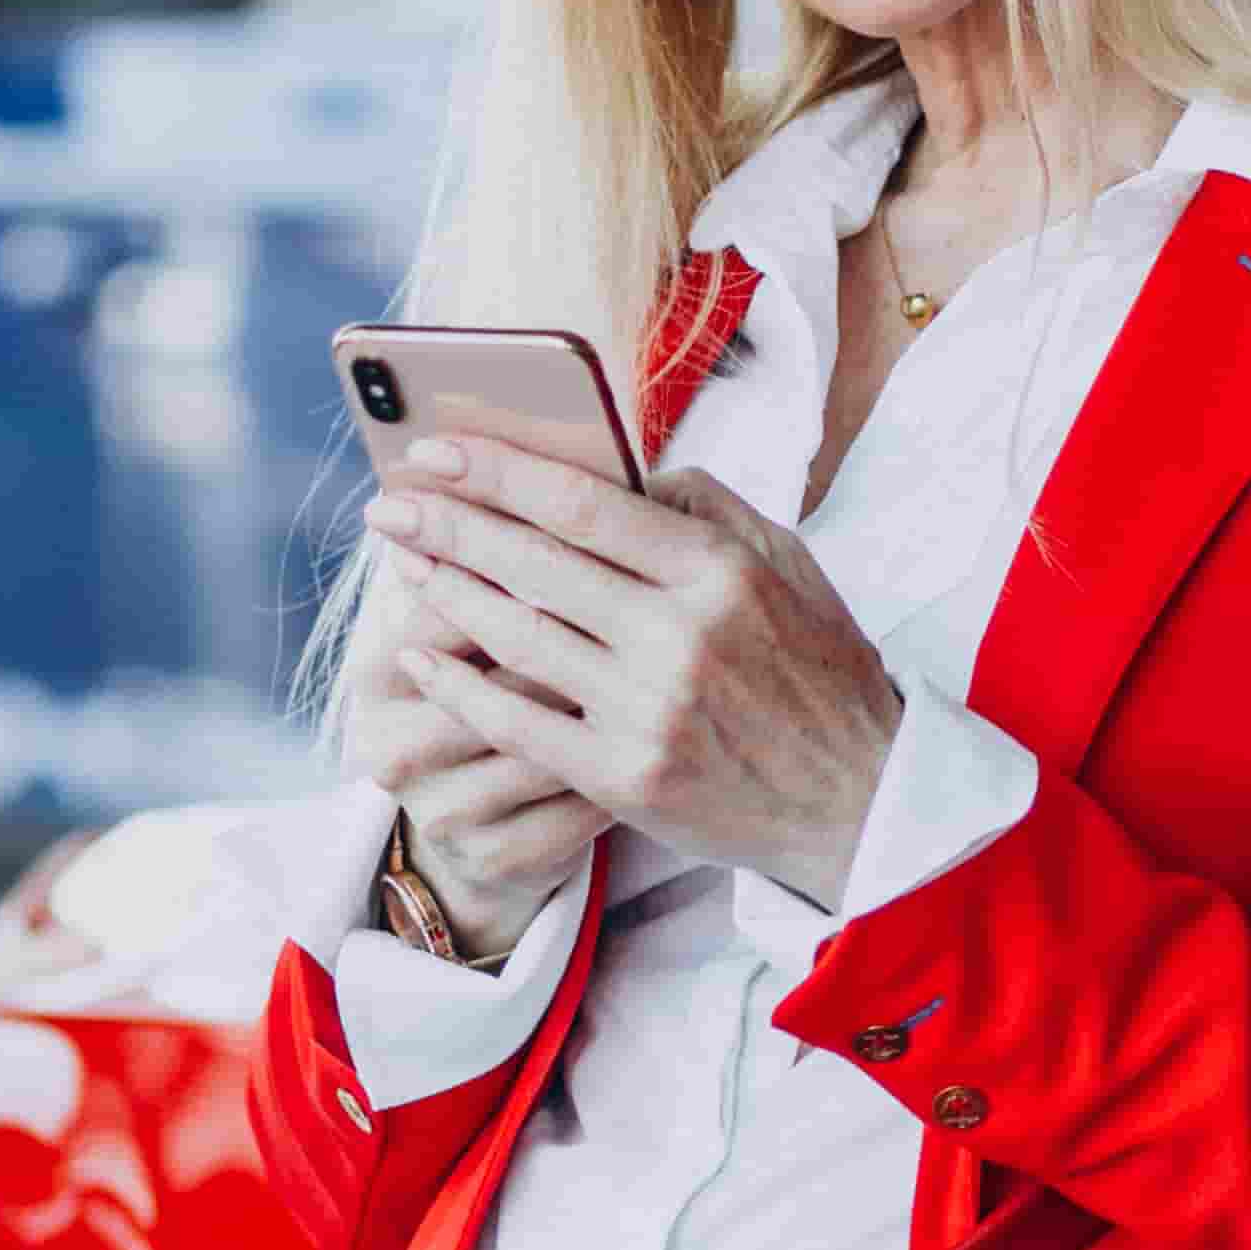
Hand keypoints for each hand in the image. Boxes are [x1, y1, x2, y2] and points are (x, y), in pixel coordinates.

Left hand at [366, 434, 899, 910]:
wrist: (860, 798)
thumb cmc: (820, 672)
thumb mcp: (789, 563)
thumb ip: (705, 508)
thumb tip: (620, 472)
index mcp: (718, 568)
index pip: (581, 502)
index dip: (496, 472)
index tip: (436, 451)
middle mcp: (678, 635)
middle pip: (532, 563)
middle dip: (448, 526)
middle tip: (389, 505)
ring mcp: (647, 709)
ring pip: (516, 637)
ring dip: (445, 595)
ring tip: (403, 563)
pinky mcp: (623, 776)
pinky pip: (518, 722)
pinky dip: (461, 688)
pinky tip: (422, 660)